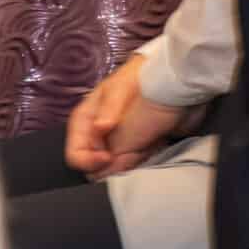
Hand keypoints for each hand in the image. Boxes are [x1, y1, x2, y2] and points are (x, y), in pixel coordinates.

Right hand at [65, 55, 188, 178]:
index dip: (88, 160)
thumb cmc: (141, 79)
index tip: (108, 158)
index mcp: (87, 120)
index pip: (76, 153)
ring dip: (133, 159)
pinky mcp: (134, 148)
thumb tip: (98, 128)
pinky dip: (143, 157)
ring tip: (148, 141)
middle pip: (97, 166)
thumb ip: (108, 112)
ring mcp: (116, 143)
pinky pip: (133, 164)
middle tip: (137, 147)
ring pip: (116, 169)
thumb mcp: (121, 90)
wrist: (172, 80)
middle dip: (116, 162)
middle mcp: (98, 134)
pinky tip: (155, 143)